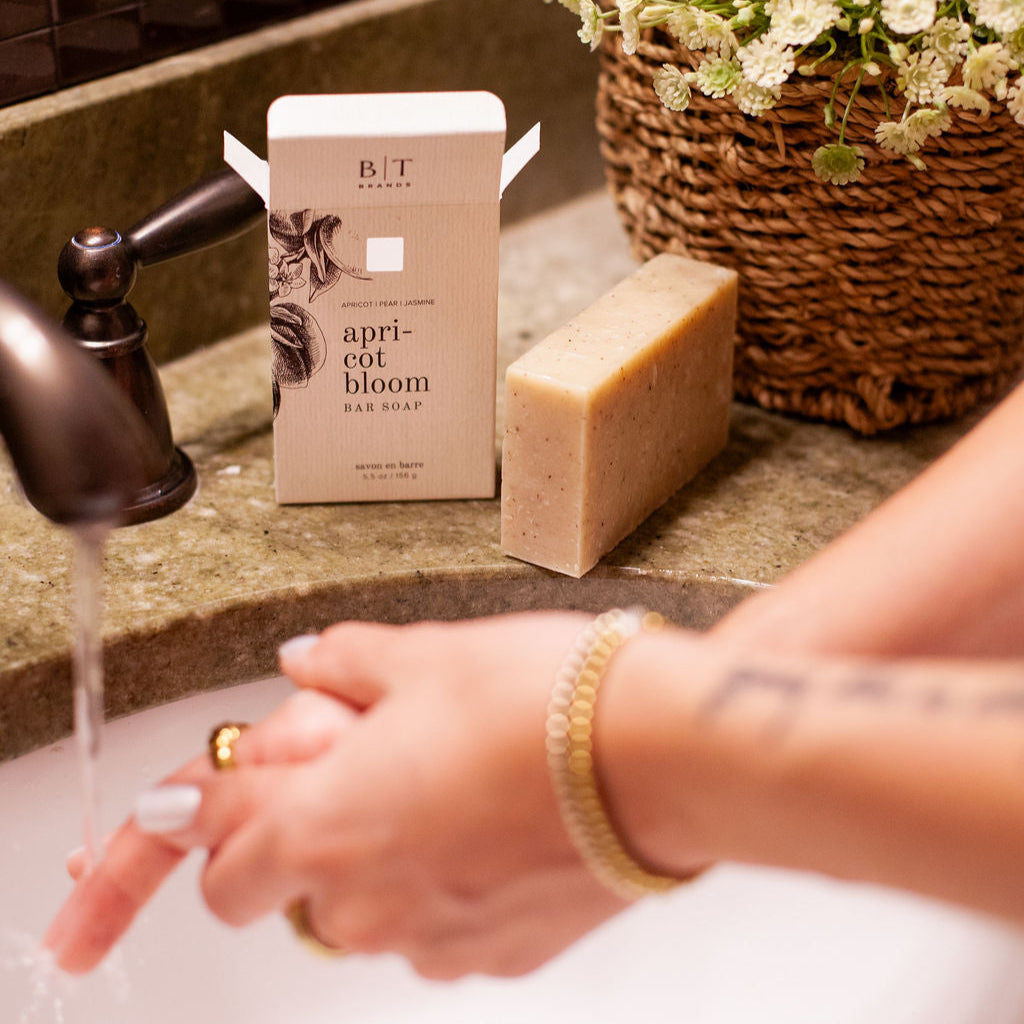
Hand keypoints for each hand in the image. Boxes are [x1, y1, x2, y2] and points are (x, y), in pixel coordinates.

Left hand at [44, 613, 630, 977]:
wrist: (664, 757)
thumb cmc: (545, 699)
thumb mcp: (426, 654)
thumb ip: (347, 663)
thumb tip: (306, 665)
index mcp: (326, 820)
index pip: (211, 849)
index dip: (191, 827)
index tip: (175, 829)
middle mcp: (368, 896)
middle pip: (284, 884)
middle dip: (301, 832)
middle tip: (360, 765)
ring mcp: (435, 936)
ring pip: (364, 906)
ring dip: (378, 854)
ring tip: (446, 782)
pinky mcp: (499, 953)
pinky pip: (437, 924)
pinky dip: (443, 879)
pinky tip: (496, 817)